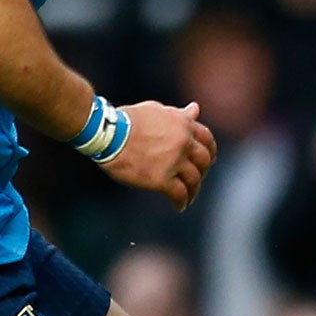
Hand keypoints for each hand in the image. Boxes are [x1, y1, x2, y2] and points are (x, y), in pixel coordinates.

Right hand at [97, 100, 216, 209]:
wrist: (106, 133)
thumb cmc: (126, 120)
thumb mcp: (156, 110)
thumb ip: (178, 114)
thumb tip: (195, 109)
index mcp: (183, 123)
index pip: (206, 139)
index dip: (209, 151)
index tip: (206, 160)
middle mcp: (183, 142)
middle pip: (203, 161)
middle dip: (202, 171)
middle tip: (195, 180)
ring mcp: (174, 161)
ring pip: (193, 179)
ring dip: (193, 190)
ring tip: (188, 197)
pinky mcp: (161, 179)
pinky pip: (179, 194)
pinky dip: (181, 202)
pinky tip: (178, 206)